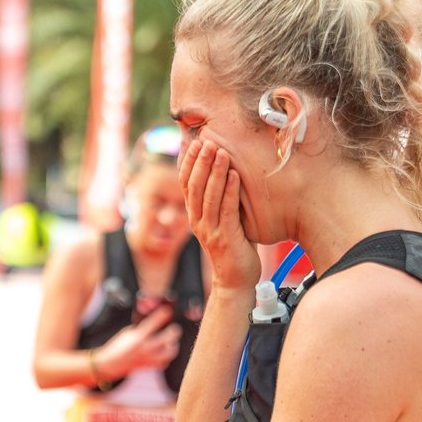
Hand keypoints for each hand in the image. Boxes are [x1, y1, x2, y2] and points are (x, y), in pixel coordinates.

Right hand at [96, 305, 180, 377]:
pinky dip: (166, 356)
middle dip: (173, 330)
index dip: (163, 313)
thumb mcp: (128, 331)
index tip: (167, 310)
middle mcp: (146, 347)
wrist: (110, 363)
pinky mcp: (150, 366)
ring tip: (170, 341)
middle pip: (170, 336)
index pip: (155, 322)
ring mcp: (150, 357)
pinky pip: (165, 362)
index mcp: (139, 336)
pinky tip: (163, 352)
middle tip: (172, 328)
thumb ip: (142, 326)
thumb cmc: (118, 346)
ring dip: (172, 344)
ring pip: (171, 351)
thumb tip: (156, 320)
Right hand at [181, 139, 260, 292]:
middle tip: (207, 141)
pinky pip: (226, 210)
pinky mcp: (225, 238)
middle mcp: (198, 221)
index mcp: (195, 215)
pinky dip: (230, 191)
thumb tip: (229, 170)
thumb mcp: (223, 219)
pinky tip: (234, 175)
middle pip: (194, 186)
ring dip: (215, 172)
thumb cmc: (234, 246)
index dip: (189, 162)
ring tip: (221, 152)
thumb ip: (221, 199)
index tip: (195, 141)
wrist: (236, 280)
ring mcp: (210, 231)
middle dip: (200, 161)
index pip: (185, 183)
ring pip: (208, 196)